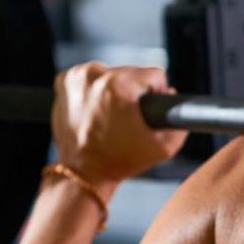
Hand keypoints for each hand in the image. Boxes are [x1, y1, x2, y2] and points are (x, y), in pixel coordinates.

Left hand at [51, 62, 187, 189]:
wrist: (86, 171)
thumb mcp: (164, 147)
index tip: (148, 110)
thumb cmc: (120, 159)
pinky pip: (91, 77)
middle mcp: (94, 75)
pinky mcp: (64, 81)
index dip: (158, 93)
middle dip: (134, 92)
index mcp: (118, 85)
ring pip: (111, 73)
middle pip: (131, 72)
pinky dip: (96, 90)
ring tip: (112, 115)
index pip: (154, 74)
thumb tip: (170, 94)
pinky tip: (97, 110)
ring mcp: (76, 76)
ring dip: (115, 89)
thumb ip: (179, 119)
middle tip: (128, 118)